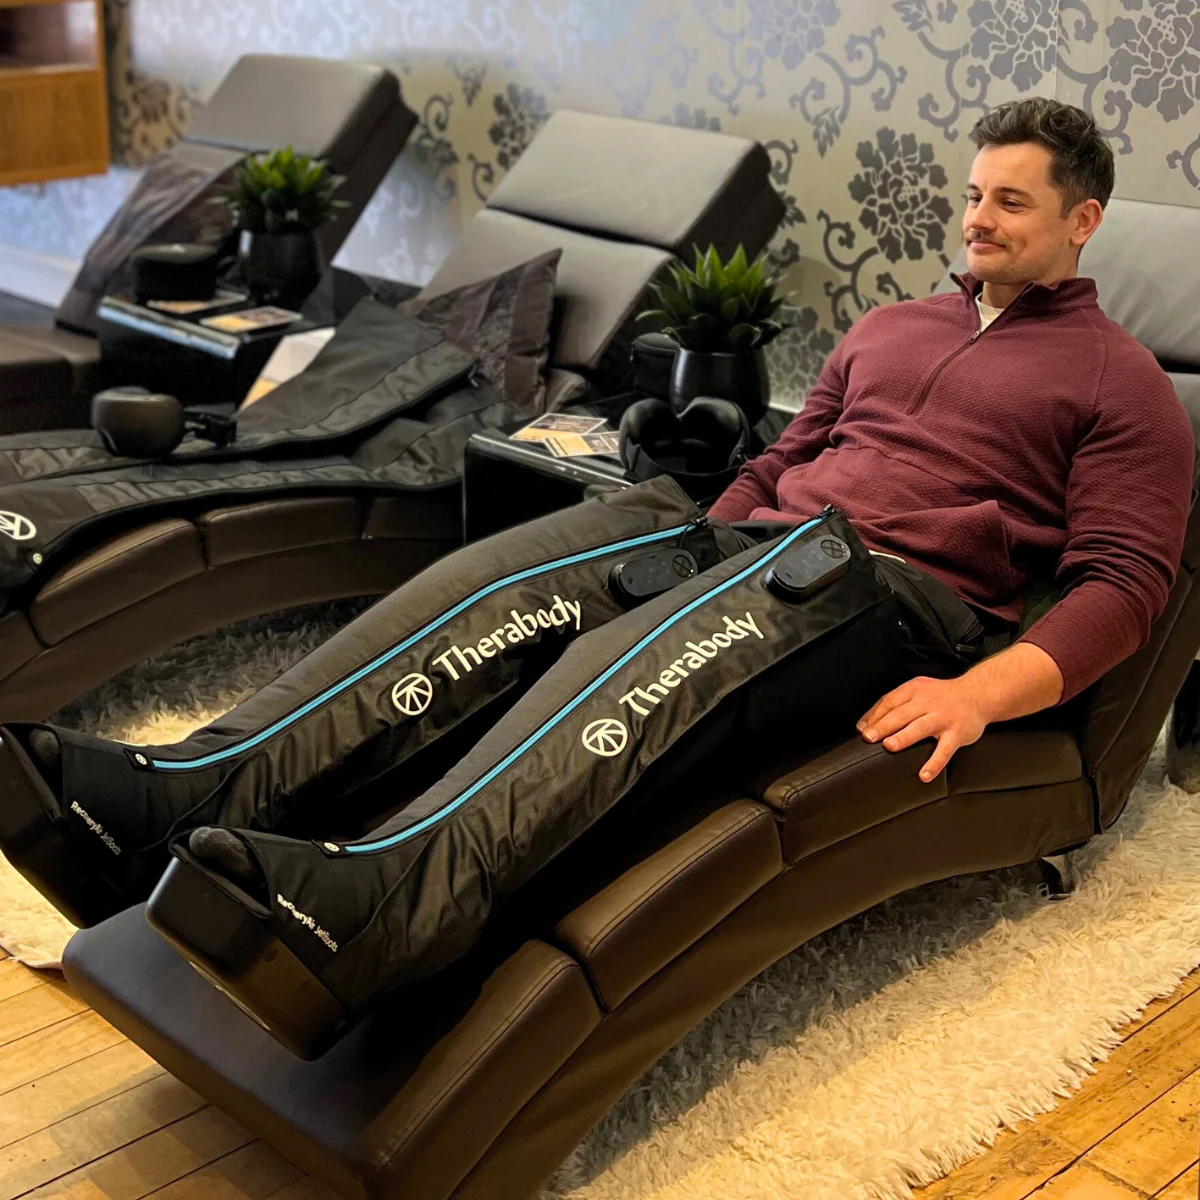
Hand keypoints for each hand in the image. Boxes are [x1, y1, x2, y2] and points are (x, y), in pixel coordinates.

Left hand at [856, 674, 988, 782]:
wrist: (978, 694)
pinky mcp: (957, 733)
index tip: (862, 729)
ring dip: (904, 737)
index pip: (890, 701)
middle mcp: (928, 702)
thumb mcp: (917, 691)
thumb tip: (864, 724)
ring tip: (890, 746)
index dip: (874, 715)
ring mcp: (943, 717)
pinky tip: (924, 774)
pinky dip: (934, 763)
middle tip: (869, 738)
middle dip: (883, 726)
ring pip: (921, 727)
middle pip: (901, 714)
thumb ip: (893, 705)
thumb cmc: (942, 696)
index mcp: (914, 690)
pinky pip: (945, 750)